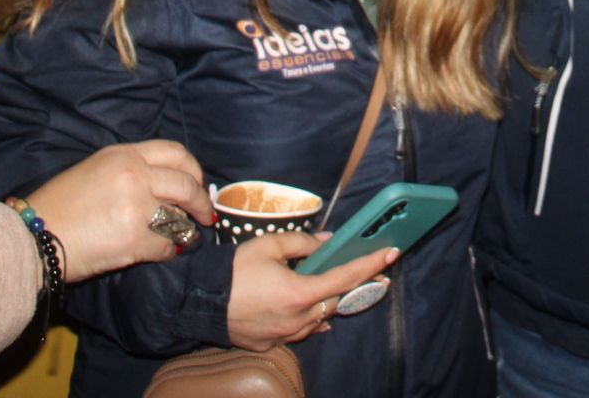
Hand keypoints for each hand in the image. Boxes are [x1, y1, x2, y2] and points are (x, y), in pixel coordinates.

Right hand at [24, 140, 215, 281]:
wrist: (33, 237)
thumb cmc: (59, 206)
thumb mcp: (94, 170)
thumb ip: (131, 170)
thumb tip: (167, 185)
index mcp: (124, 155)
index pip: (176, 153)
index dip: (193, 170)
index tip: (198, 184)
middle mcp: (135, 174)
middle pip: (186, 184)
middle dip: (200, 203)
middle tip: (204, 216)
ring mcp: (137, 206)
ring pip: (179, 218)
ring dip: (181, 230)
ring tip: (177, 237)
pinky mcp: (135, 238)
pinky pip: (166, 246)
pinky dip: (166, 252)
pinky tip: (158, 253)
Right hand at [226, 233, 398, 347]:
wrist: (197, 301)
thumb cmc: (233, 271)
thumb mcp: (269, 245)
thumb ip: (303, 243)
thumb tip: (327, 244)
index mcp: (300, 293)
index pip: (346, 277)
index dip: (371, 264)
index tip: (391, 254)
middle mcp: (298, 319)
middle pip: (337, 302)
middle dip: (355, 285)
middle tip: (371, 271)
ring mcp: (285, 336)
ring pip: (320, 320)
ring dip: (330, 302)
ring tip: (340, 286)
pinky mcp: (271, 345)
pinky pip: (302, 332)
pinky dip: (312, 320)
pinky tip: (316, 312)